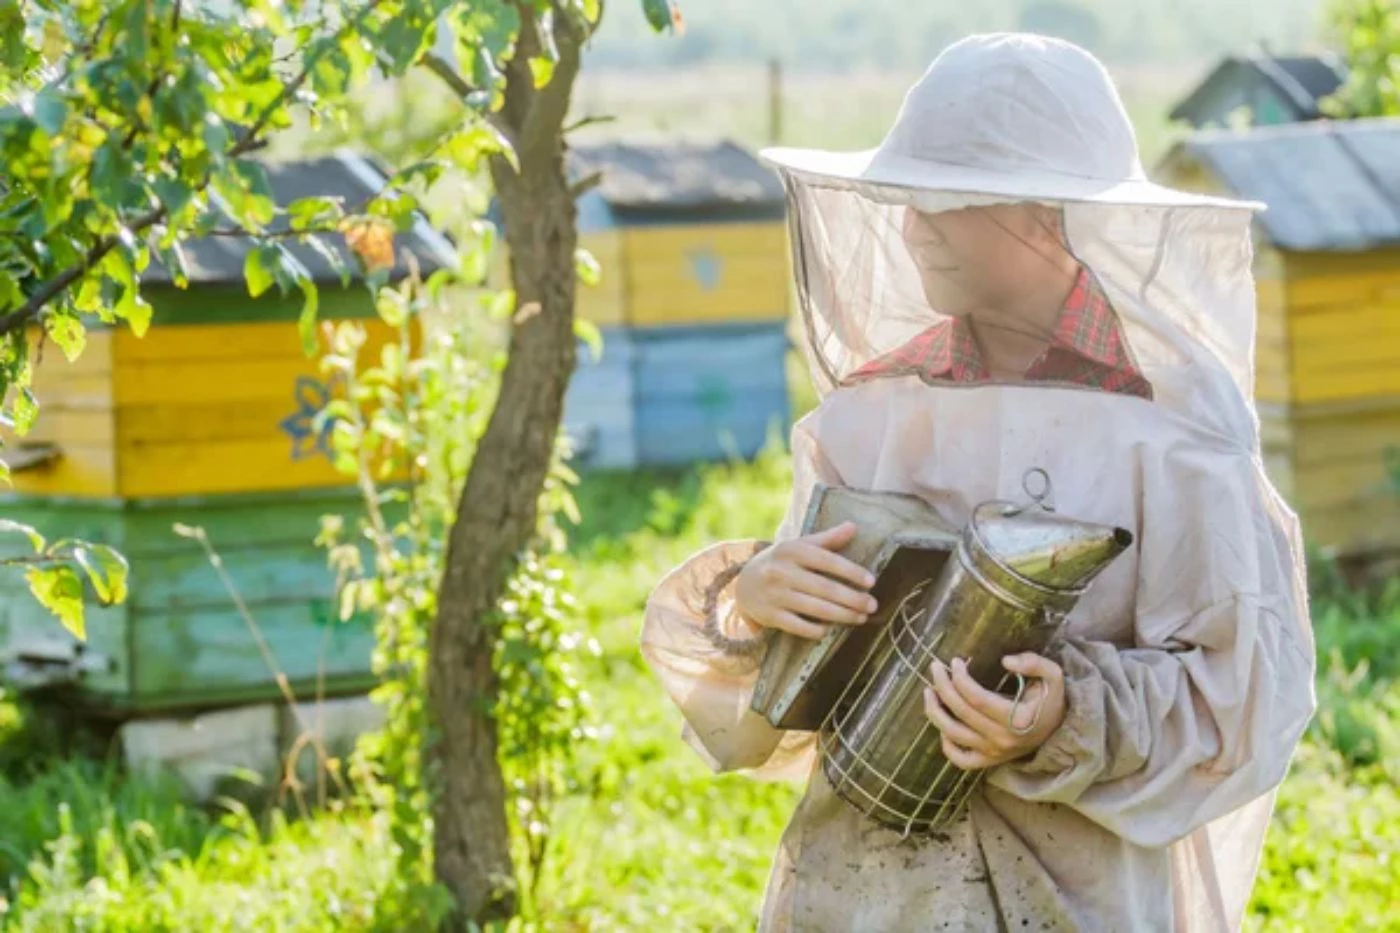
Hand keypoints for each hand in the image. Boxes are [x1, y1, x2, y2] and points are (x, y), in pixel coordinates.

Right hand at [734, 521, 878, 639]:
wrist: (743, 584)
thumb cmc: (780, 563)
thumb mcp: (799, 546)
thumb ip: (826, 539)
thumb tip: (854, 526)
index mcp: (791, 550)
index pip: (827, 560)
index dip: (851, 571)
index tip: (871, 581)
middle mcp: (781, 571)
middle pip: (824, 588)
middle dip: (852, 598)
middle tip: (872, 605)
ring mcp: (774, 595)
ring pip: (815, 608)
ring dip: (842, 615)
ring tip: (861, 618)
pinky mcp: (770, 616)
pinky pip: (799, 626)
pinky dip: (817, 630)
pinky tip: (830, 629)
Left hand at [922, 653, 1065, 768]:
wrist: (1060, 729)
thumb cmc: (1051, 699)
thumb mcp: (1053, 676)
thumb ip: (1035, 663)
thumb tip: (1006, 661)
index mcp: (1017, 719)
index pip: (977, 699)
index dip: (960, 678)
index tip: (956, 661)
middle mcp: (1002, 739)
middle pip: (961, 712)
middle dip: (943, 686)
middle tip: (935, 667)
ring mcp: (994, 753)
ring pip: (953, 735)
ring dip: (935, 712)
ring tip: (928, 691)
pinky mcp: (989, 761)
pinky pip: (961, 759)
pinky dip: (946, 745)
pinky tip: (942, 725)